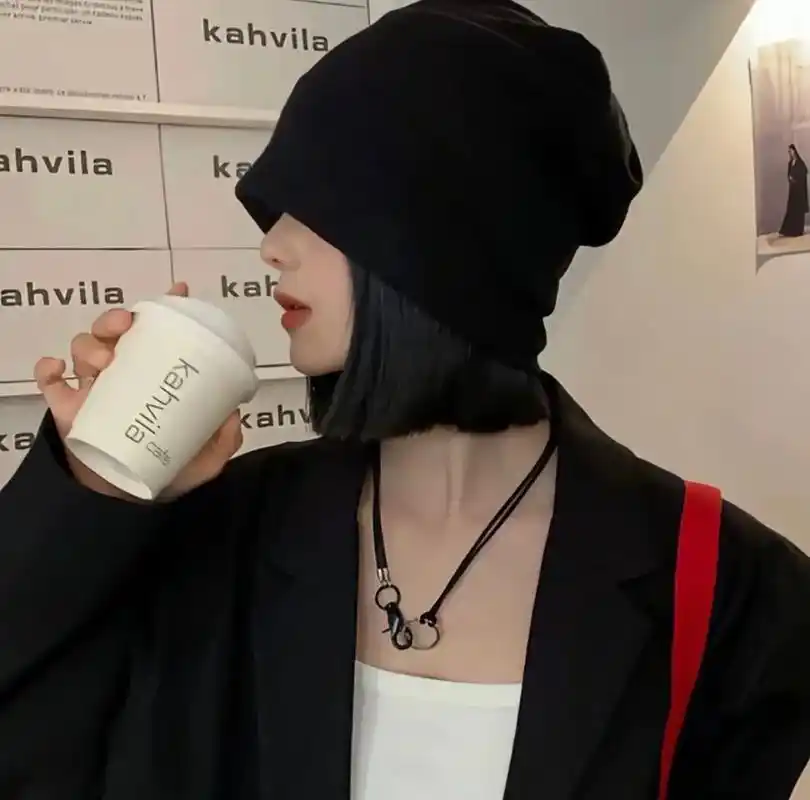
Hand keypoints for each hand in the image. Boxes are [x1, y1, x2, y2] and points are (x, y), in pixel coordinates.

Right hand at [34, 283, 243, 499]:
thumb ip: (223, 439)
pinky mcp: (66, 409)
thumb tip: (233, 415)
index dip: (167, 307)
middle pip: (113, 330)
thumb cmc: (169, 466)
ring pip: (83, 347)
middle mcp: (123, 372)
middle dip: (116, 318)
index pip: (160, 332)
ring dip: (90, 345)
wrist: (132, 498)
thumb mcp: (206, 457)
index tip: (180, 292)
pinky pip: (50, 381)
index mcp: (155, 372)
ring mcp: (93, 388)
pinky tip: (57, 371)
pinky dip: (49, 370)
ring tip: (105, 361)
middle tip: (127, 326)